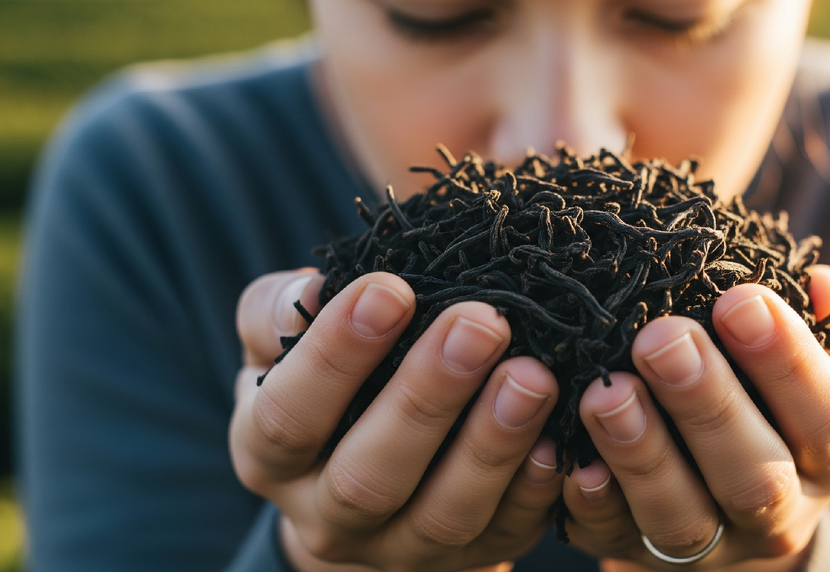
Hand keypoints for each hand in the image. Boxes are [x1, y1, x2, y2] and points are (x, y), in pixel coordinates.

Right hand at [230, 269, 563, 571]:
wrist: (362, 476)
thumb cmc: (326, 385)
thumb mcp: (280, 345)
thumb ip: (277, 312)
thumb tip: (317, 286)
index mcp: (271, 459)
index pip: (287, 416)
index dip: (335, 356)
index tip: (390, 288)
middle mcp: (329, 519)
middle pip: (368, 478)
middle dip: (427, 397)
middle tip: (480, 323)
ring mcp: (402, 549)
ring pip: (444, 515)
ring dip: (491, 445)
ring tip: (533, 375)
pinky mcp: (472, 557)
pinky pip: (508, 532)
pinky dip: (535, 487)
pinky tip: (557, 437)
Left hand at [561, 265, 829, 570]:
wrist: (725, 478)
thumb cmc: (771, 386)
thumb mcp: (817, 351)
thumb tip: (822, 289)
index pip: (828, 419)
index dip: (788, 363)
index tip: (740, 300)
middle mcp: (780, 515)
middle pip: (756, 479)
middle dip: (706, 405)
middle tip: (661, 338)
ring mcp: (709, 546)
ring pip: (680, 518)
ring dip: (641, 454)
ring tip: (607, 391)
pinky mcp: (635, 552)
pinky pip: (610, 537)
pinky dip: (588, 499)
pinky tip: (565, 453)